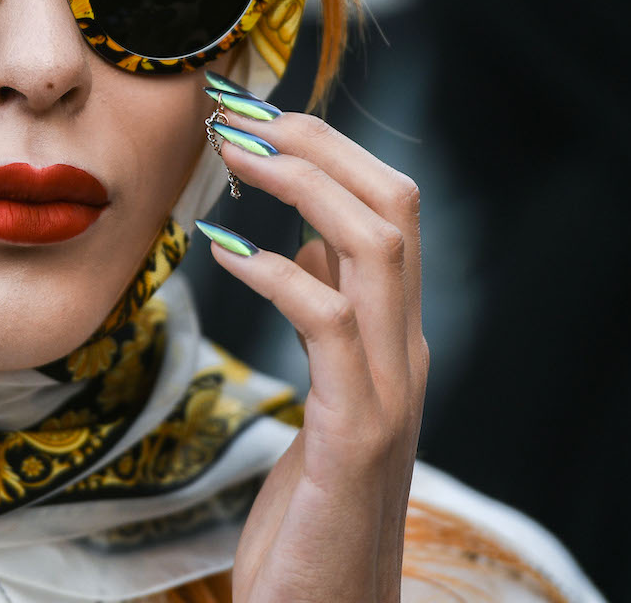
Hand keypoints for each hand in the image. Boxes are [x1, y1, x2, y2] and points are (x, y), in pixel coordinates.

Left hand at [198, 90, 427, 602]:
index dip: (327, 149)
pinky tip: (226, 251)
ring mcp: (390, 391)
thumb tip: (306, 238)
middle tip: (237, 116)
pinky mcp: (357, 434)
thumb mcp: (323, 399)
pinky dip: (279, 273)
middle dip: (318, 145)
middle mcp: (405, 354)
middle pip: (395, 206)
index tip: (252, 116)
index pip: (388, 209)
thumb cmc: (314, 515)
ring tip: (233, 155)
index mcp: (394, 341)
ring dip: (303, 185)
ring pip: (380, 247)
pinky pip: (331, 324)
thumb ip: (329, 321)